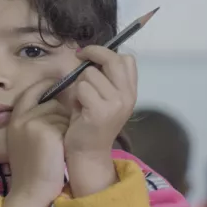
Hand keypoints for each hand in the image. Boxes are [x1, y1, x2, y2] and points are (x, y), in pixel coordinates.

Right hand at [7, 79, 70, 204]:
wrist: (30, 192)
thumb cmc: (30, 171)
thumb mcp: (22, 141)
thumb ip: (32, 122)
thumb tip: (54, 104)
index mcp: (15, 120)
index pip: (31, 92)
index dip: (46, 87)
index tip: (58, 86)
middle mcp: (22, 118)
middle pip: (52, 103)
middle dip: (61, 116)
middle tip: (57, 138)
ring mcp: (34, 123)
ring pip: (62, 114)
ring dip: (66, 128)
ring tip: (57, 148)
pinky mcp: (48, 131)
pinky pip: (67, 124)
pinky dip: (69, 136)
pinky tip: (62, 150)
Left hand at [64, 46, 137, 196]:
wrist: (88, 153)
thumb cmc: (91, 124)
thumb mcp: (105, 99)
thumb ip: (106, 79)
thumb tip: (90, 54)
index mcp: (130, 92)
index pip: (127, 60)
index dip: (107, 53)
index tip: (91, 56)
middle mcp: (127, 96)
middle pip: (112, 60)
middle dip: (92, 53)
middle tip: (79, 56)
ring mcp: (116, 103)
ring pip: (90, 74)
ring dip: (80, 83)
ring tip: (81, 100)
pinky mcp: (100, 110)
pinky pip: (82, 88)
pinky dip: (75, 96)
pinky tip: (78, 108)